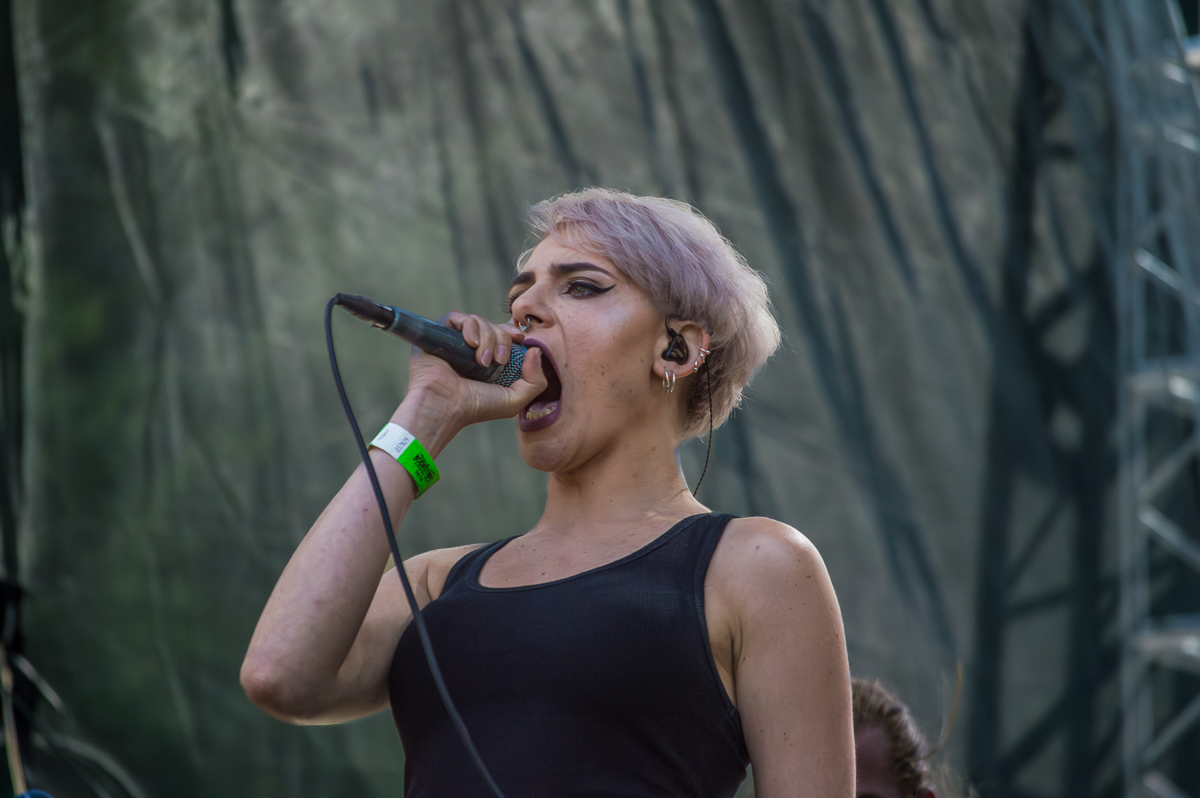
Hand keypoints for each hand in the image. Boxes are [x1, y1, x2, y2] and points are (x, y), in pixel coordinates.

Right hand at [398, 312, 547, 443]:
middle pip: (494, 326)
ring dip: (487, 338)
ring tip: (482, 361)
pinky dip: (469, 327)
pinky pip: (457, 317)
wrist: (445, 407)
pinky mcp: (439, 334)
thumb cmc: (476, 407)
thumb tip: (535, 351)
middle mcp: (471, 349)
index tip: (520, 339)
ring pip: (479, 321)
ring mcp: (455, 340)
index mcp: (488, 360)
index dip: (513, 332)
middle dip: (502, 340)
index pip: (504, 333)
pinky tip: (470, 344)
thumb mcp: (515, 400)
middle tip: (499, 361)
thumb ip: (535, 380)